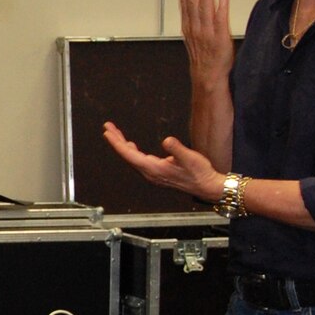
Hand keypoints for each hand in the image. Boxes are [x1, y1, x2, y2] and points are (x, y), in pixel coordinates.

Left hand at [100, 122, 223, 201]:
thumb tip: (167, 140)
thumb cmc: (199, 173)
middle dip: (117, 141)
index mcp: (154, 169)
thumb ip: (177, 149)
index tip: (108, 133)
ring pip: (132, 158)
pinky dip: (131, 151)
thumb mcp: (189, 158)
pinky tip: (131, 145)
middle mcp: (150, 173)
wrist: (206, 186)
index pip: (130, 155)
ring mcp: (152, 174)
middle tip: (108, 128)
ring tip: (116, 133)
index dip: (117, 143)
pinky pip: (138, 161)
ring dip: (123, 145)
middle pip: (127, 156)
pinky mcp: (156, 173)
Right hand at [179, 0, 233, 83]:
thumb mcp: (195, 37)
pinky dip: (221, 6)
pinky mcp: (220, 39)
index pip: (185, 1)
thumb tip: (199, 3)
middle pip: (193, 1)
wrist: (208, 78)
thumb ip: (196, 20)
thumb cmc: (205, 58)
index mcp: (188, 27)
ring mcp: (207, 33)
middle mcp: (195, 28)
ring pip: (204, 7)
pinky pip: (220, 19)